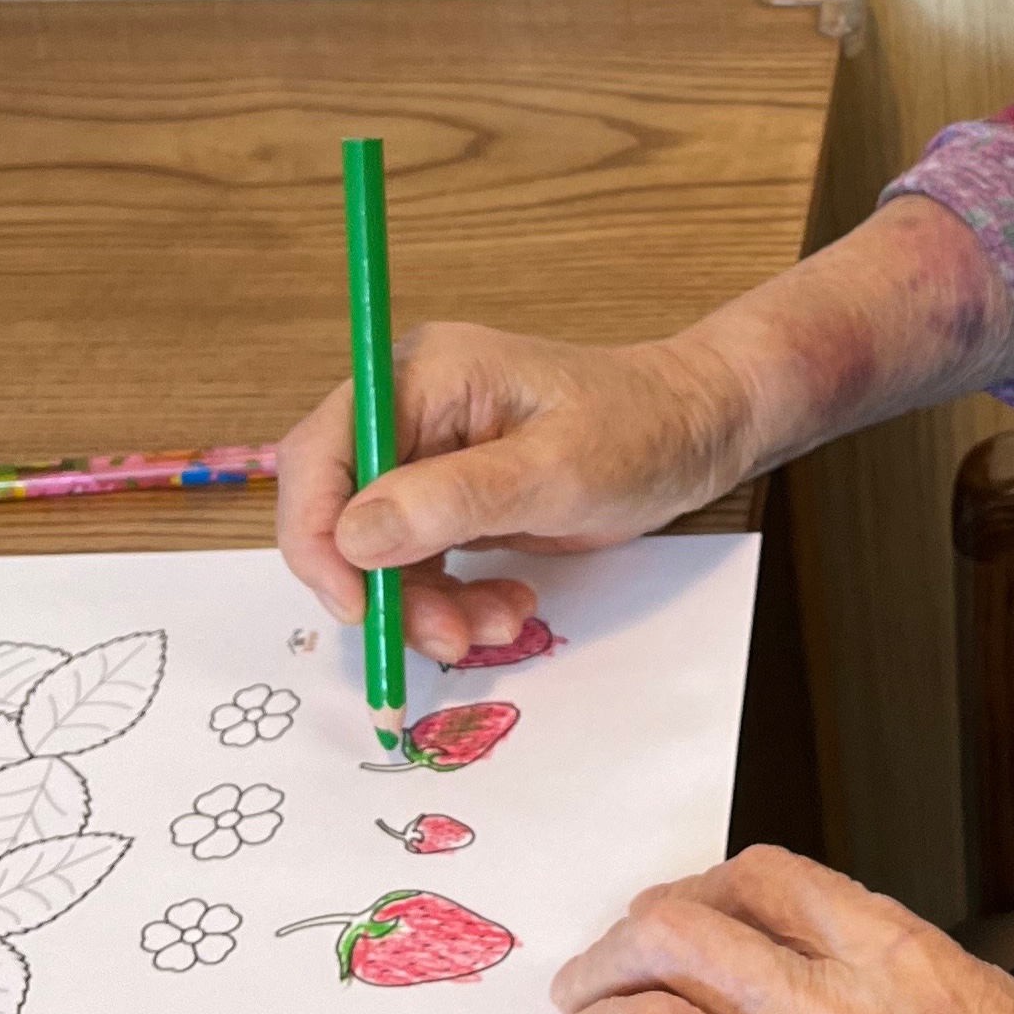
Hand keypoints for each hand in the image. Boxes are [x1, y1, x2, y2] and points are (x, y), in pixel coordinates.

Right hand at [274, 322, 755, 664]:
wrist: (697, 433)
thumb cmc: (640, 429)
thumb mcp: (555, 470)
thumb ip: (454, 500)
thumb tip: (354, 535)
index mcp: (425, 376)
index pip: (323, 451)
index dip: (316, 532)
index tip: (353, 605)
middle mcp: (414, 411)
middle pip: (342, 511)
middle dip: (381, 585)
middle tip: (441, 637)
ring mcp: (431, 457)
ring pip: (378, 553)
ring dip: (422, 605)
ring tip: (496, 626)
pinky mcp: (454, 500)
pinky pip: (419, 565)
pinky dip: (450, 601)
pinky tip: (505, 609)